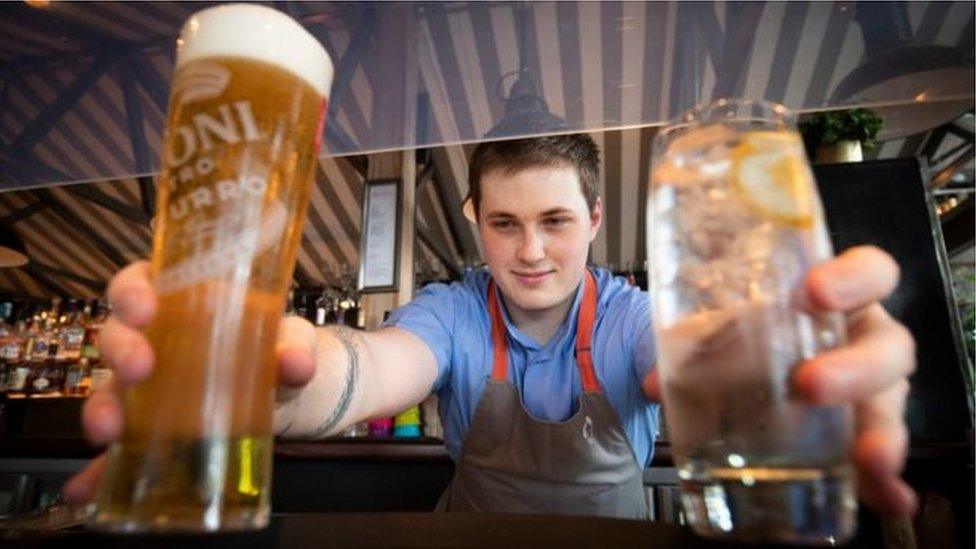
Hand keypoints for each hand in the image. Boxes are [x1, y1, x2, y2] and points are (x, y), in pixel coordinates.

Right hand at [61, 261, 317, 503]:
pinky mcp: (149, 428)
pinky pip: (119, 447)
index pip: (139, 282)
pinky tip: (89, 487)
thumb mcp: (290, 339)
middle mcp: (154, 339)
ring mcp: (147, 386)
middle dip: (120, 350)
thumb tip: (297, 362)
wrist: (284, 393)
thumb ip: (295, 345)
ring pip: (108, 388)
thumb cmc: (276, 348)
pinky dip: (101, 468)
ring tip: (109, 431)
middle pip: (116, 334)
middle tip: (139, 369)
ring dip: (102, 409)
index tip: (144, 308)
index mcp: (182, 300)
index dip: (131, 291)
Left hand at [642, 245, 917, 517]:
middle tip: (810, 384)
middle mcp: (862, 339)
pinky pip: (883, 459)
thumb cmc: (751, 333)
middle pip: (887, 346)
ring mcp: (871, 388)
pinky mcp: (865, 434)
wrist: (751, 367)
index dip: (852, 278)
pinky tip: (890, 499)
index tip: (816, 290)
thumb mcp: (726, 326)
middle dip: (855, 366)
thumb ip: (695, 343)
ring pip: (891, 405)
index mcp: (837, 299)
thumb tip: (657, 382)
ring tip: (865, 458)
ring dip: (880, 433)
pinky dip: (886, 482)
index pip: (868, 272)